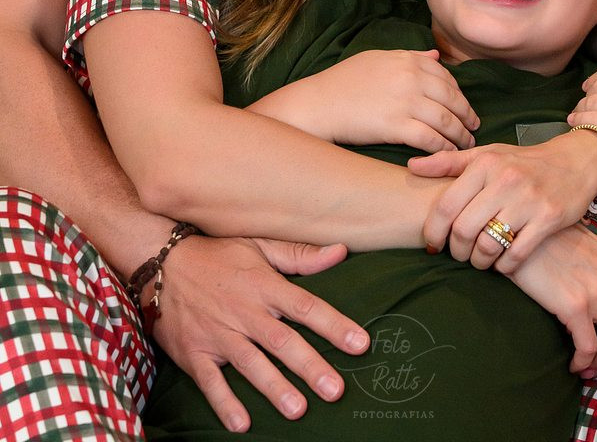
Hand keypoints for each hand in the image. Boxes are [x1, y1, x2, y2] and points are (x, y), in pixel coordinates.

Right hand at [153, 235, 368, 432]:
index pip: (306, 306)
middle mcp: (244, 311)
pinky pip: (210, 381)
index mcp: (264, 285)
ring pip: (250, 364)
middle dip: (309, 365)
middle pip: (282, 341)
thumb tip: (341, 252)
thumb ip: (300, 255)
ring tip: (298, 410)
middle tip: (335, 390)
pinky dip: (224, 403)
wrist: (163, 264)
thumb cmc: (219, 255)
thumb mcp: (259, 246)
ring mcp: (218, 334)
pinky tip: (241, 424)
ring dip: (274, 387)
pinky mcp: (194, 352)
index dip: (334, 324)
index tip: (360, 343)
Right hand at [251, 48, 478, 151]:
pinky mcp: (396, 126)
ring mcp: (405, 102)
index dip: (460, 95)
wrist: (319, 103)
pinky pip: (430, 139)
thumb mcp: (377, 58)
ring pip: (446, 121)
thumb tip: (435, 56)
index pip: (447, 78)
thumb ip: (410, 56)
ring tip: (465, 146)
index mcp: (408, 60)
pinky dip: (443, 148)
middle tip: (473, 129)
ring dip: (460, 136)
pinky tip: (447, 154)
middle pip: (452, 99)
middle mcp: (411, 78)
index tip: (465, 108)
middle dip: (467, 117)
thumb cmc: (343, 81)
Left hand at [409, 131, 596, 270]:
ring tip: (479, 261)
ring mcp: (528, 200)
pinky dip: (504, 266)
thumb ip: (448, 162)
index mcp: (485, 163)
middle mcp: (504, 180)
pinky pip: (516, 254)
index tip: (433, 244)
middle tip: (459, 254)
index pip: (446, 204)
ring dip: (479, 262)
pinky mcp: (548, 219)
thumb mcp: (487, 155)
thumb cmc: (523, 162)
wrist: (574, 162)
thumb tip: (411, 166)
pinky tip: (502, 262)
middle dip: (456, 250)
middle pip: (464, 229)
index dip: (434, 231)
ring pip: (488, 245)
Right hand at [508, 225, 596, 374]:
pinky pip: (588, 347)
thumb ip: (594, 262)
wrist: (515, 232)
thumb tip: (591, 285)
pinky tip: (572, 364)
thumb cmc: (541, 235)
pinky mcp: (575, 307)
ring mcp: (596, 292)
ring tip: (588, 365)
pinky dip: (583, 361)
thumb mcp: (578, 239)